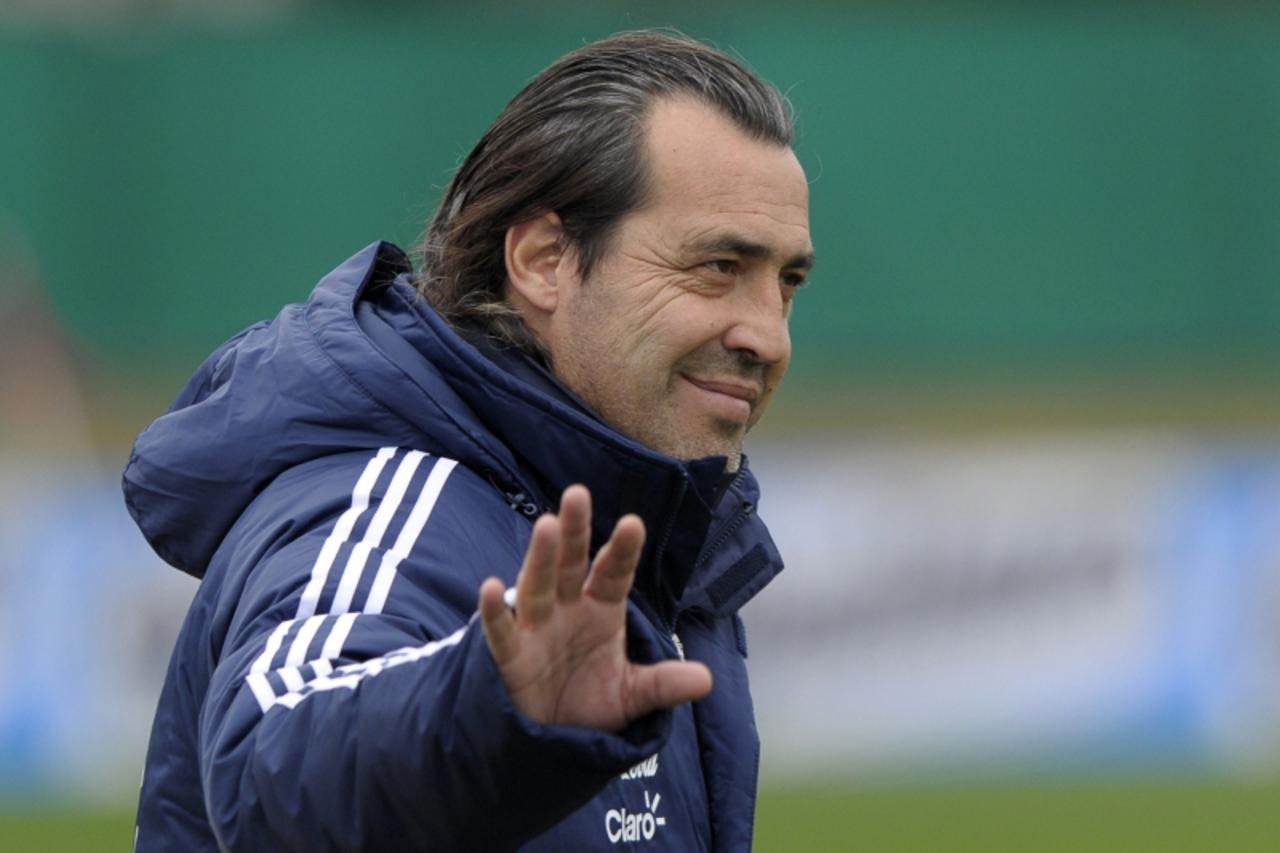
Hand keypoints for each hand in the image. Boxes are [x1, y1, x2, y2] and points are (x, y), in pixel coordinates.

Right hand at [478, 484, 711, 730]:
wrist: (553, 738)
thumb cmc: (591, 702)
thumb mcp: (633, 695)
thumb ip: (662, 684)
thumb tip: (705, 680)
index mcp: (601, 607)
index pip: (614, 572)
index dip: (623, 550)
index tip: (633, 524)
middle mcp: (567, 608)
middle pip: (570, 563)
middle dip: (574, 531)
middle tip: (577, 494)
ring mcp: (536, 627)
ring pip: (536, 585)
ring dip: (540, 556)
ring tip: (546, 525)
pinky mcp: (510, 655)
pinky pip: (501, 630)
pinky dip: (494, 611)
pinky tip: (491, 587)